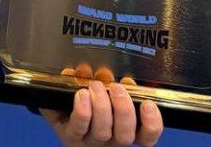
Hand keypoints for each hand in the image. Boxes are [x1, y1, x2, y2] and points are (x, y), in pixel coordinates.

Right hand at [41, 81, 162, 145]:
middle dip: (101, 106)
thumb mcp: (60, 96)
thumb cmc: (71, 105)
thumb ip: (64, 84)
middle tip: (98, 85)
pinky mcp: (136, 138)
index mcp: (74, 133)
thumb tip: (74, 71)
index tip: (82, 92)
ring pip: (124, 135)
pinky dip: (150, 122)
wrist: (85, 117)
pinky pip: (146, 138)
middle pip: (102, 133)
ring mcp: (117, 141)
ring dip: (122, 109)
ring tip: (118, 88)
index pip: (78, 128)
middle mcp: (96, 142)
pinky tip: (147, 104)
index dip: (82, 112)